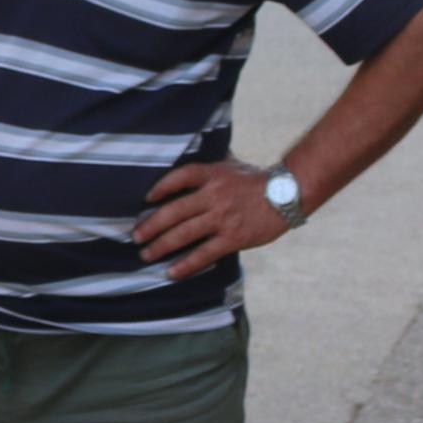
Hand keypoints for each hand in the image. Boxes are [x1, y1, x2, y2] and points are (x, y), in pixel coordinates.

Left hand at [133, 158, 291, 281]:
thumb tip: (187, 150)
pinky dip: (186, 264)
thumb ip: (208, 163)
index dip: (161, 186)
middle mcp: (214, 195)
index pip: (180, 176)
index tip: (146, 198)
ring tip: (145, 254)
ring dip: (161, 245)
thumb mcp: (230, 164)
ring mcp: (223, 218)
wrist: (288, 194)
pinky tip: (171, 272)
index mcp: (213, 174)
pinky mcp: (233, 237)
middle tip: (134, 237)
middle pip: (174, 211)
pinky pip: (204, 253)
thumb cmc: (256, 179)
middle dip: (151, 226)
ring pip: (184, 233)